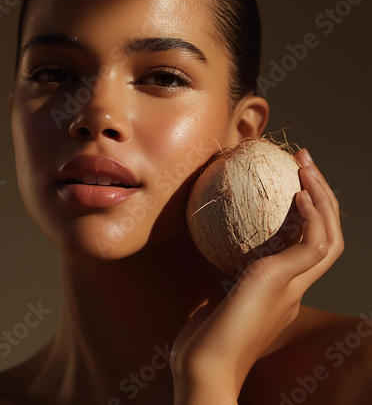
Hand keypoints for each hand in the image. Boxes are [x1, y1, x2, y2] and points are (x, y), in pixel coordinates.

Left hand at [171, 148, 343, 403]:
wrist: (204, 368)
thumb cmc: (203, 340)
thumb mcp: (216, 297)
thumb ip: (223, 275)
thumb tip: (212, 248)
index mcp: (281, 290)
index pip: (304, 246)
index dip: (306, 214)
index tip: (291, 184)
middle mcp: (293, 287)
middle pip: (324, 235)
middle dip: (320, 197)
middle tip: (304, 164)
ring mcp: (292, 286)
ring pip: (328, 236)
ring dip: (322, 198)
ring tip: (307, 167)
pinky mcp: (285, 283)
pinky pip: (312, 245)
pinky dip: (312, 217)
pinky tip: (300, 194)